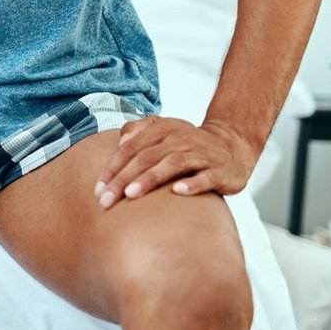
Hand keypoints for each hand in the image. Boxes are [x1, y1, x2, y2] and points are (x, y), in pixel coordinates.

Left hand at [95, 116, 256, 207]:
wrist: (232, 146)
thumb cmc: (188, 145)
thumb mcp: (163, 132)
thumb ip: (139, 132)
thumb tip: (120, 141)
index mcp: (163, 129)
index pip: (131, 148)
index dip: (113, 168)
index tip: (98, 189)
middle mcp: (180, 139)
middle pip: (146, 158)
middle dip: (123, 179)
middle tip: (106, 200)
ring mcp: (201, 154)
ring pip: (172, 165)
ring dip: (150, 179)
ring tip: (131, 194)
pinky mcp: (219, 171)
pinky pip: (204, 178)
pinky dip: (191, 184)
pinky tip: (177, 192)